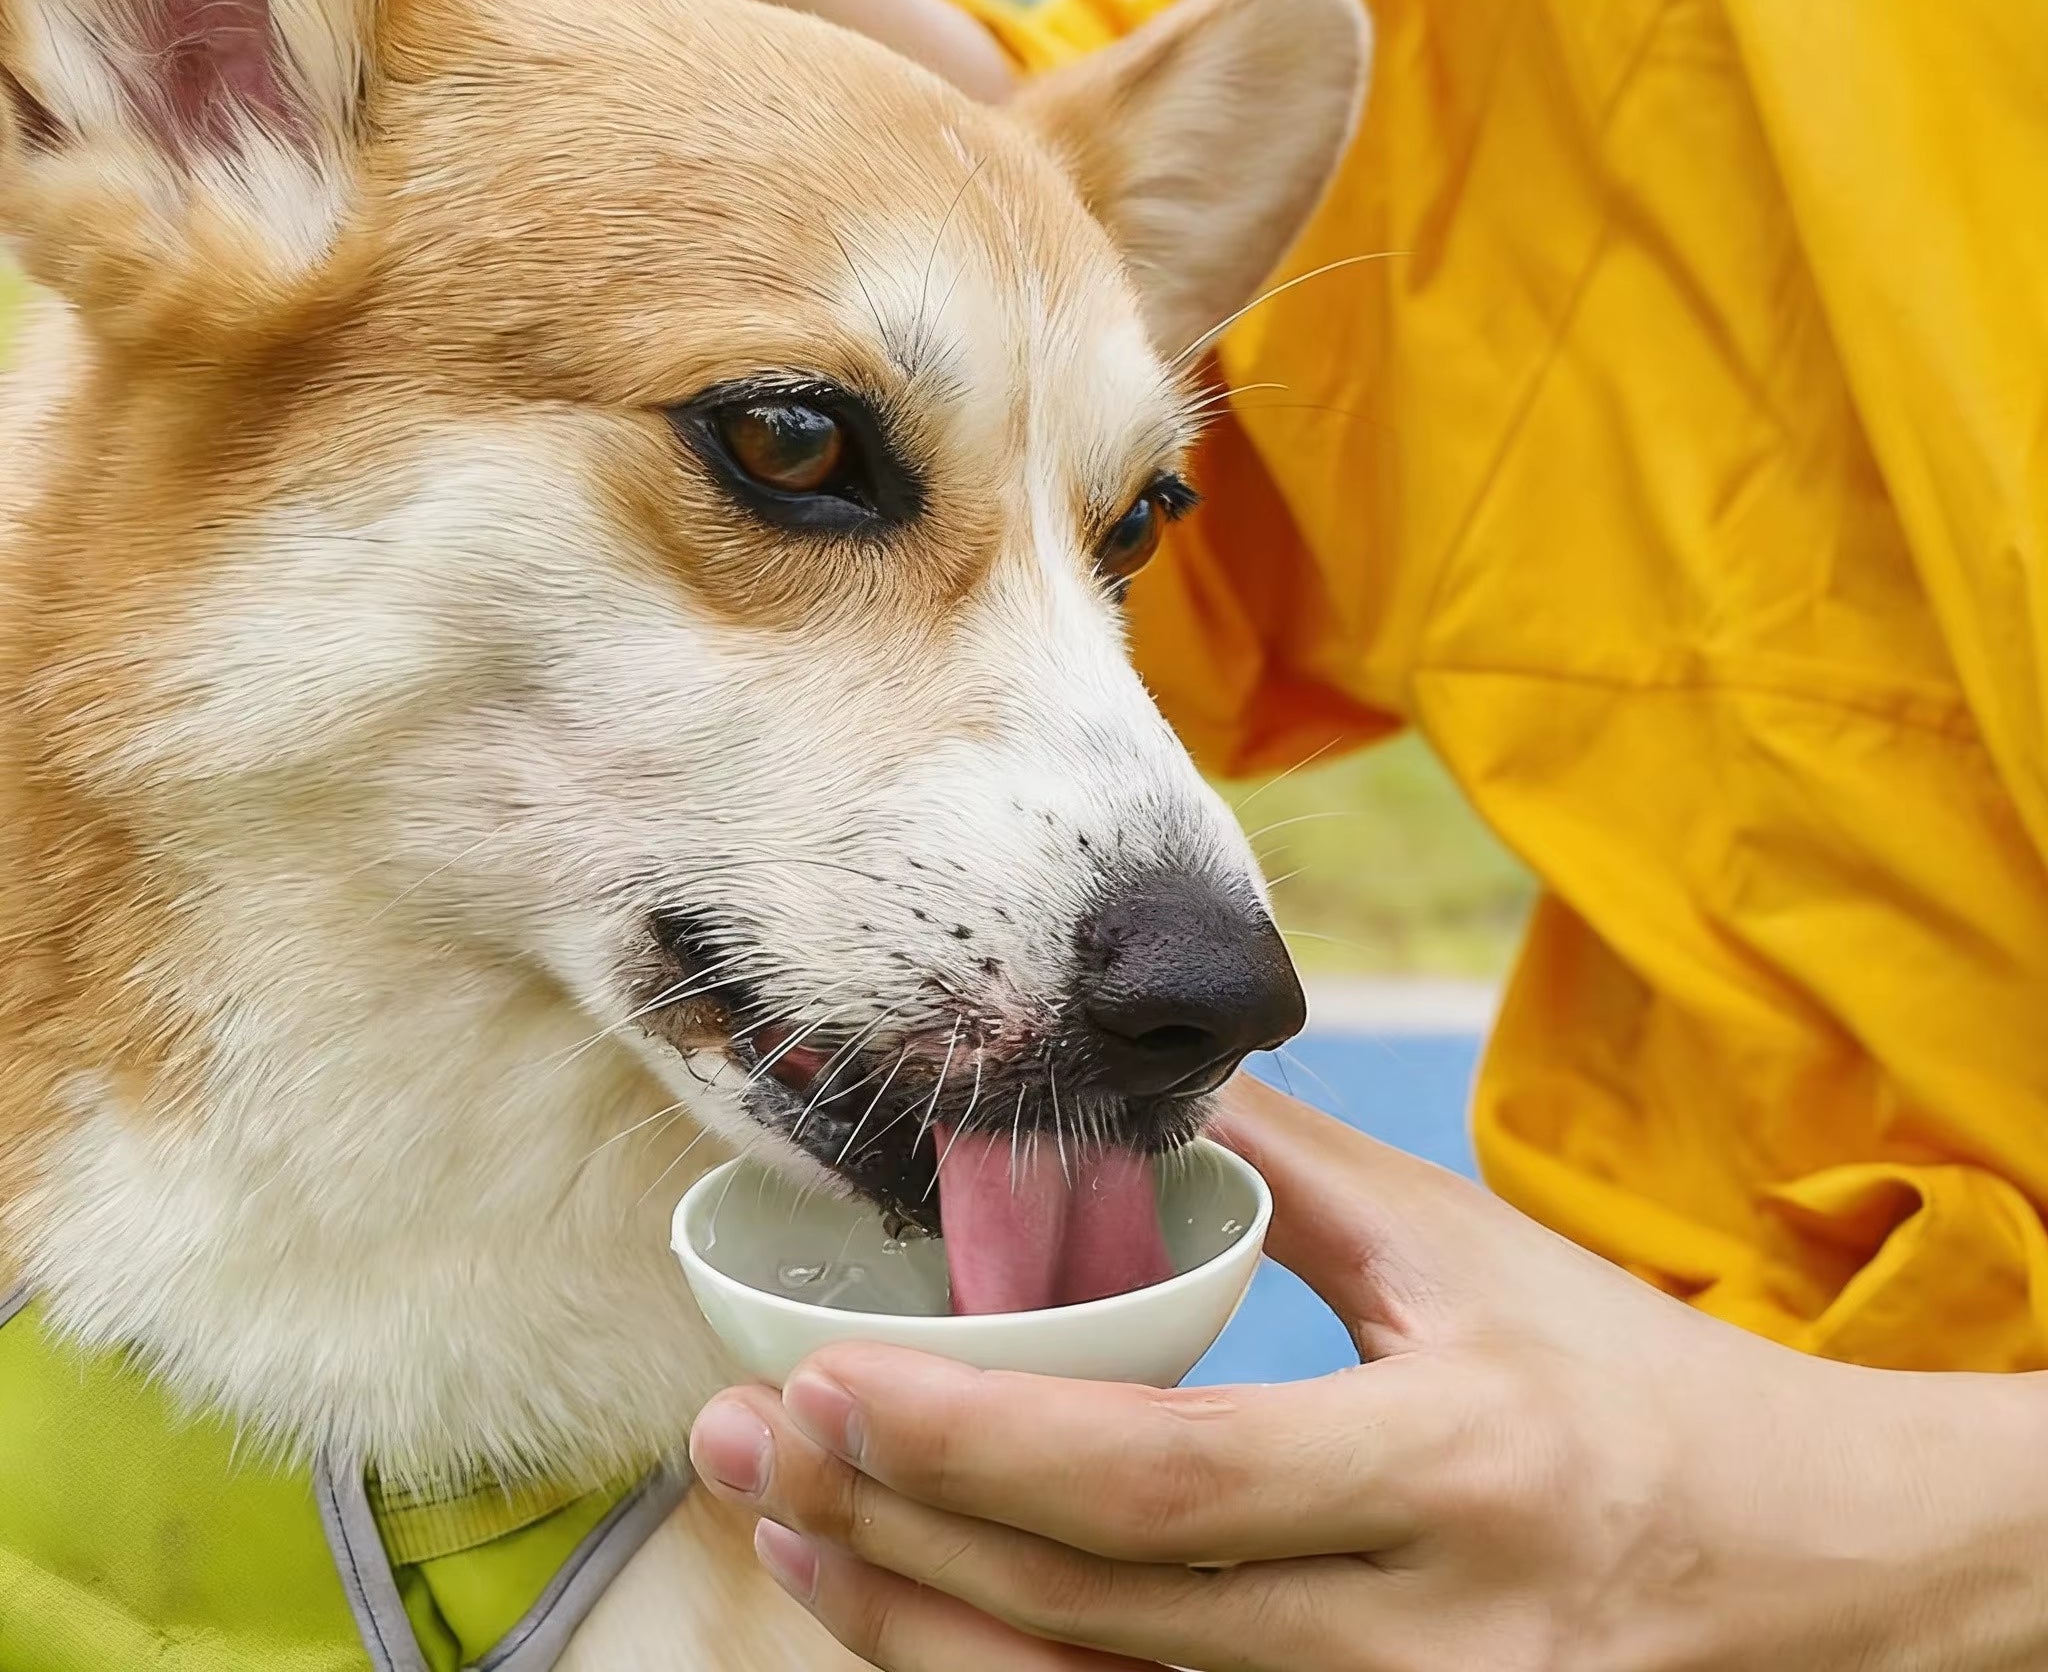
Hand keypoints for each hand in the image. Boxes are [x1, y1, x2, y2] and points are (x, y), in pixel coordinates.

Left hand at [689, 1079, 2047, 1670]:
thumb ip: (1300, 1177)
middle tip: (740, 1446)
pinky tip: (920, 1620)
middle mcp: (1421, 1646)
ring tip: (785, 1531)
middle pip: (1101, 1619)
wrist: (1825, 1582)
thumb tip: (1139, 1099)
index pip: (1171, 1485)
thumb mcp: (1479, 1259)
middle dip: (894, 1539)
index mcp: (1454, 1476)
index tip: (826, 1379)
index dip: (981, 1448)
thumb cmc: (1644, 1394)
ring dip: (921, 1630)